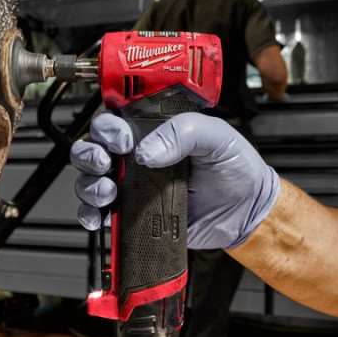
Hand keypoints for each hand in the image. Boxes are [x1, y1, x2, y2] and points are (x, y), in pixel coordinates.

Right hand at [69, 112, 279, 249]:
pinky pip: (100, 214)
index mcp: (154, 130)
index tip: (123, 140)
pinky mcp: (134, 214)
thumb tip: (147, 151)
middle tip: (107, 164)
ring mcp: (133, 186)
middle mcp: (138, 156)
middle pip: (94, 148)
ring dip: (89, 185)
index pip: (115, 119)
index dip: (108, 127)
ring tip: (108, 192)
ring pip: (90, 180)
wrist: (247, 211)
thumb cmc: (236, 167)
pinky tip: (100, 216)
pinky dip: (90, 215)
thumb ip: (183, 132)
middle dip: (90, 155)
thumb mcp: (216, 137)